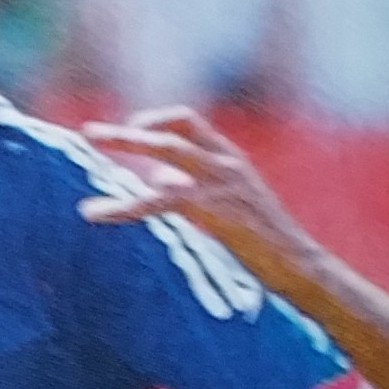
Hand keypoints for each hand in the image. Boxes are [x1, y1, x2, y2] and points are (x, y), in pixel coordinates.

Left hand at [77, 107, 319, 294]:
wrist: (301, 267)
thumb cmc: (265, 245)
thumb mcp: (231, 207)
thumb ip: (197, 188)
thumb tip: (159, 179)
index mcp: (232, 159)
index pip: (189, 123)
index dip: (155, 121)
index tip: (128, 129)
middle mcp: (228, 163)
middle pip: (172, 132)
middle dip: (128, 132)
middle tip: (88, 133)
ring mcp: (224, 183)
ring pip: (166, 154)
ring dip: (124, 153)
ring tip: (87, 168)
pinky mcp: (216, 210)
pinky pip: (160, 200)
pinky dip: (124, 205)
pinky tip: (96, 214)